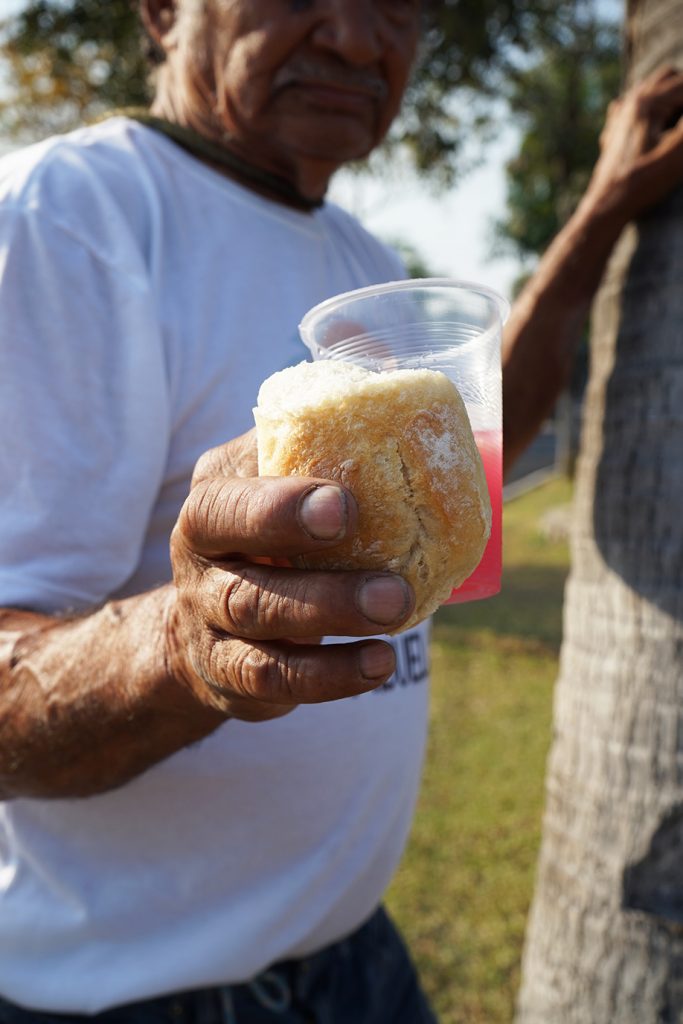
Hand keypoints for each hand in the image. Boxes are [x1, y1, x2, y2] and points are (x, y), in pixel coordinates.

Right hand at [165, 430, 414, 721]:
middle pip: (243, 576)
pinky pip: (275, 680)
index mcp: (213, 498)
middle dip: (319, 582)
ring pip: (262, 626)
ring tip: (398, 616)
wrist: (201, 619)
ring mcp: (209, 621)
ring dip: (332, 623)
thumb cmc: (265, 530)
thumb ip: (316, 429)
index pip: (231, 500)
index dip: (282, 507)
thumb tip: (384, 360)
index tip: (345, 506)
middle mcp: (199, 560)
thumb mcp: (273, 474)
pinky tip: (378, 664)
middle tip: (394, 586)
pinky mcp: (229, 673)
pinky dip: (328, 676)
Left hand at [586, 66, 682, 220]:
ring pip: (650, 90)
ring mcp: (619, 116)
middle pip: (668, 77)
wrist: (607, 206)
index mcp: (648, 103)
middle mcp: (630, 103)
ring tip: (676, 126)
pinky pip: (633, 106)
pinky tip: (654, 129)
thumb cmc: (642, 183)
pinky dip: (650, 109)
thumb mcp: (677, 156)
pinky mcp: (613, 131)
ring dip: (670, 99)